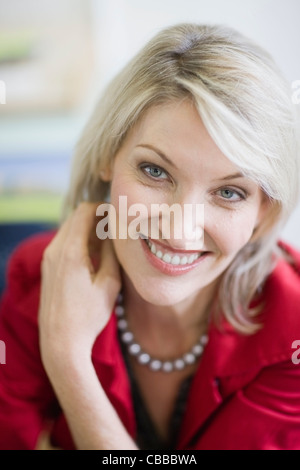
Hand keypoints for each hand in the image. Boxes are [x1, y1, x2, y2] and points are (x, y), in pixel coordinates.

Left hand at [38, 202, 120, 370]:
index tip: (119, 214)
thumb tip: (114, 231)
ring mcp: (48, 259)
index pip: (84, 211)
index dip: (103, 207)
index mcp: (70, 251)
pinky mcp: (48, 268)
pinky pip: (64, 243)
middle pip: (75, 217)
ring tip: (108, 243)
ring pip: (69, 229)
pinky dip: (79, 241)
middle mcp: (54, 251)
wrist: (61, 342)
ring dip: (88, 230)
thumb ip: (111, 252)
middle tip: (117, 227)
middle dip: (97, 217)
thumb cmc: (88, 316)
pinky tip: (94, 255)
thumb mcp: (109, 283)